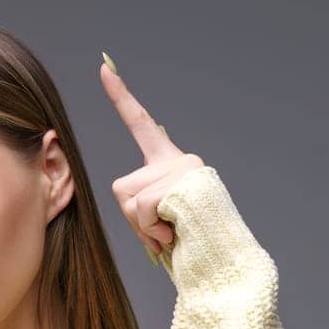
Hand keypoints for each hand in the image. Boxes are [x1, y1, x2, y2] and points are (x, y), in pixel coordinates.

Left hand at [99, 54, 205, 260]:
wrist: (224, 261)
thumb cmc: (190, 246)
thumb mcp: (159, 220)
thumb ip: (140, 207)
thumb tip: (134, 208)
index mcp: (171, 163)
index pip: (141, 124)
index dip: (120, 97)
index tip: (103, 67)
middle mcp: (178, 159)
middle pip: (122, 187)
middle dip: (132, 219)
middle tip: (162, 232)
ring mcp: (182, 169)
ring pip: (130, 200)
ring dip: (143, 227)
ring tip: (171, 233)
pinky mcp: (182, 182)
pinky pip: (141, 209)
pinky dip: (151, 230)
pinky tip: (175, 232)